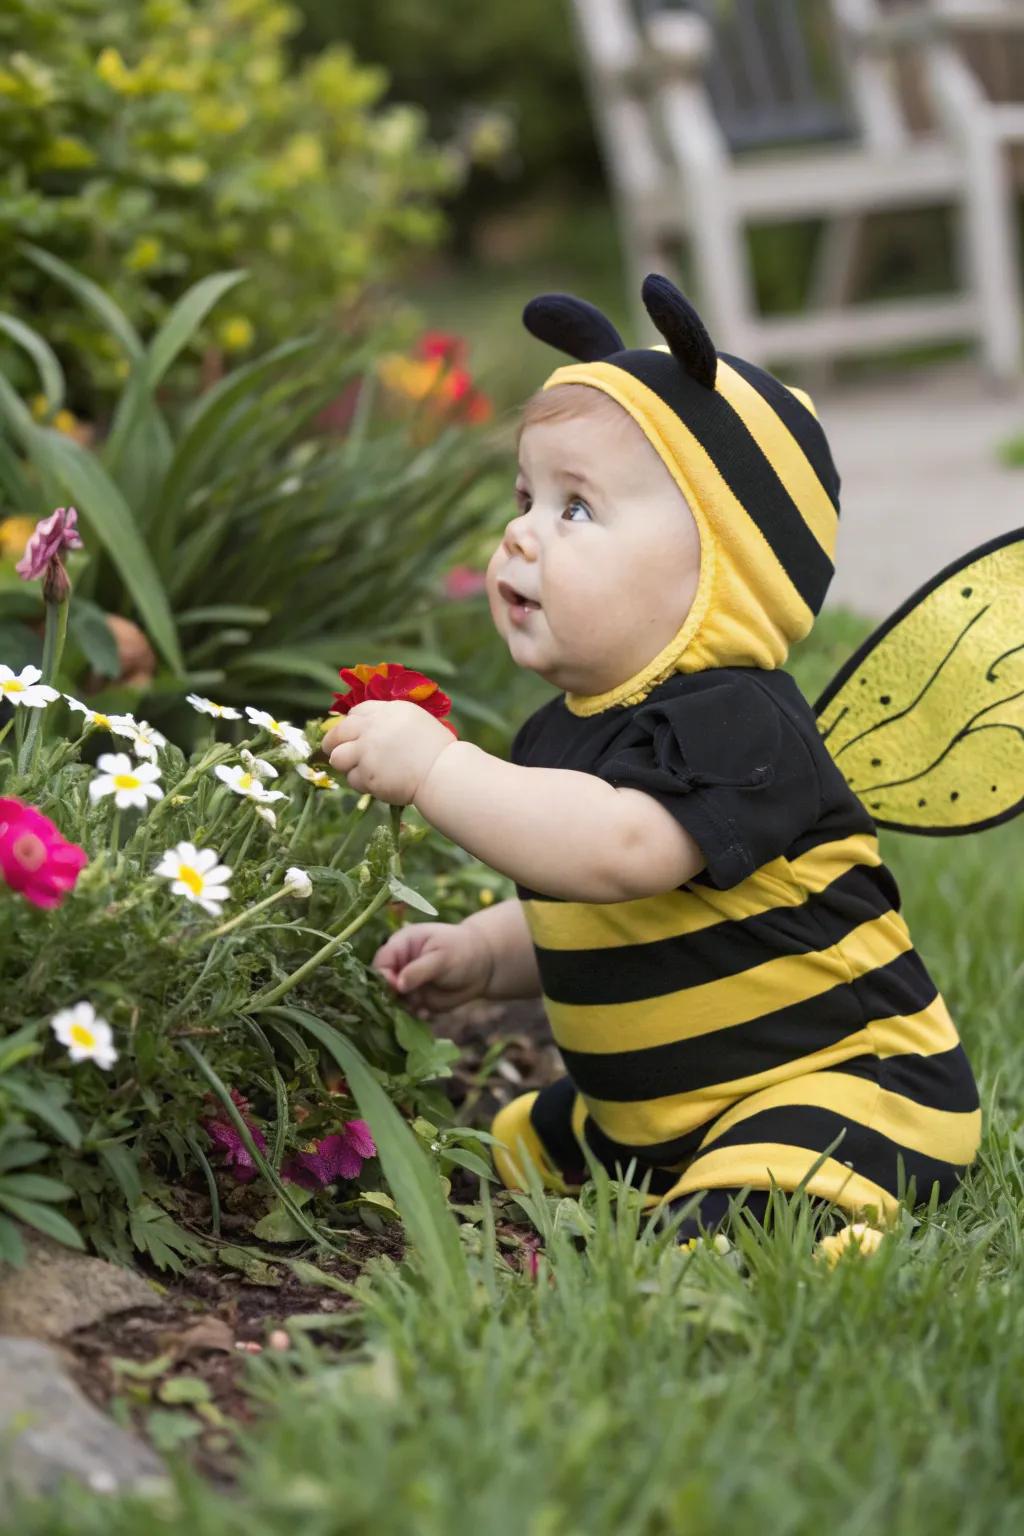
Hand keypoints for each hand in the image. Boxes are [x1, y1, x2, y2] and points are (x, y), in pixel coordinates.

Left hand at [322, 700, 456, 805]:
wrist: (441, 771)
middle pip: (338, 733)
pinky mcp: (366, 774)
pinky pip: (353, 779)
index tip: (350, 733)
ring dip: (345, 765)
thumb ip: (390, 721)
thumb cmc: (437, 750)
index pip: (356, 712)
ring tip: (360, 771)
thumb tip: (369, 728)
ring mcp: (366, 751)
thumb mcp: (415, 721)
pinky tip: (377, 783)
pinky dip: (362, 783)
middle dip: (332, 743)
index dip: (350, 724)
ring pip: (338, 758)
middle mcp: (372, 728)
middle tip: (334, 751)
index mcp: (387, 711)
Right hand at [371, 920, 492, 1016]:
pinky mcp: (416, 1000)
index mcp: (400, 946)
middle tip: (409, 1003)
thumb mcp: (441, 957)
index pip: (381, 963)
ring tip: (421, 1008)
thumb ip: (419, 970)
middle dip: (392, 998)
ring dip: (403, 1009)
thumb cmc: (461, 951)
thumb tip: (398, 985)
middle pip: (382, 985)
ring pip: (394, 1002)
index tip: (398, 989)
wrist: (483, 965)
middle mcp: (399, 966)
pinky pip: (408, 1013)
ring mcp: (407, 985)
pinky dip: (415, 1016)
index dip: (384, 978)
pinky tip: (427, 1013)